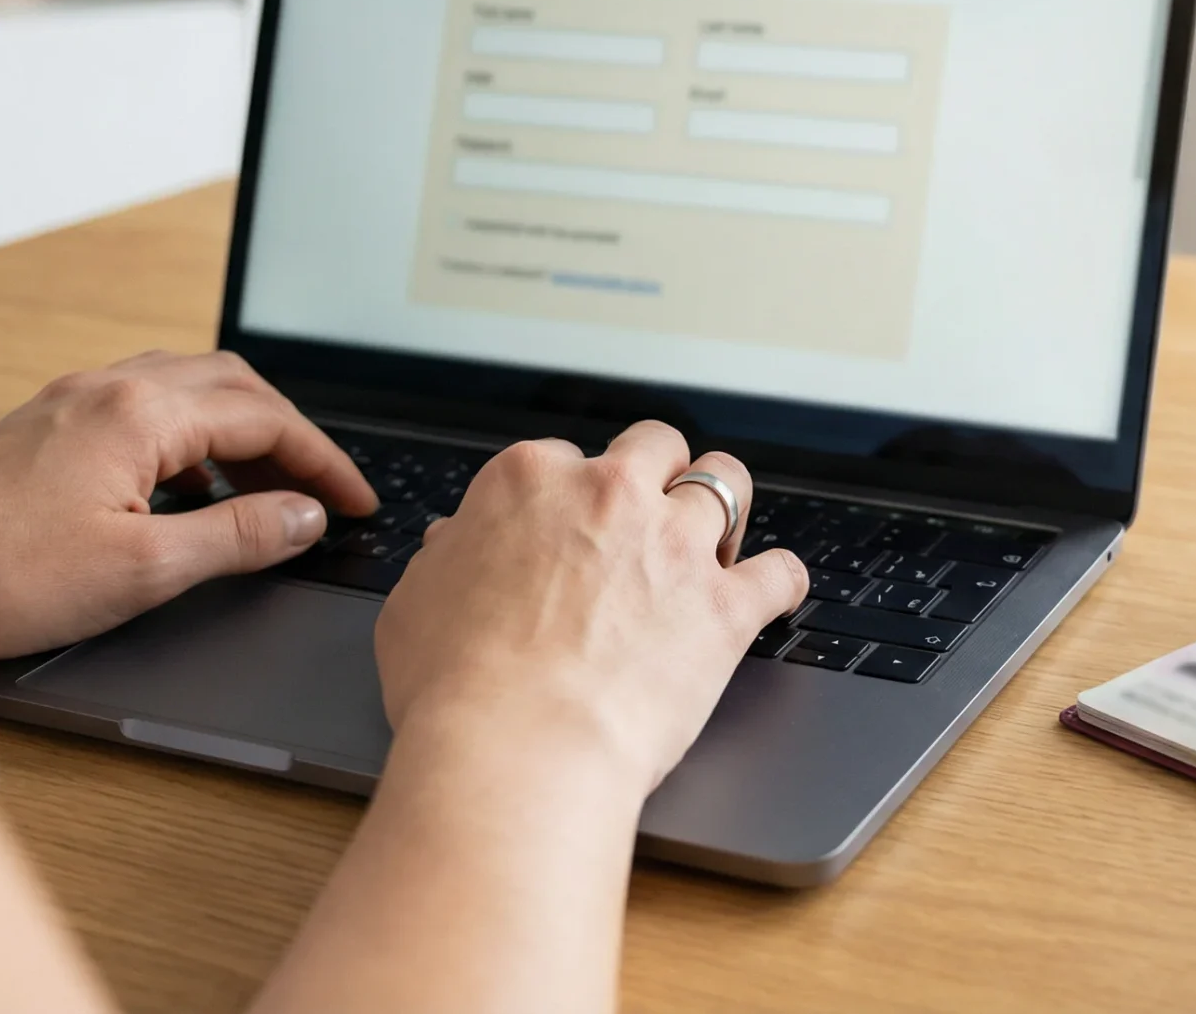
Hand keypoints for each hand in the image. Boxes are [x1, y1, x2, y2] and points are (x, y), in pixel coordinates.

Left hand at [0, 350, 378, 658]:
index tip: (358, 502)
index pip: (266, 418)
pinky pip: (146, 403)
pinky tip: (192, 482)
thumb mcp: (142, 571)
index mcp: (139, 413)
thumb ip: (237, 537)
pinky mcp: (46, 422)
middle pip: (234, 384)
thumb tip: (304, 516)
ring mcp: (71, 399)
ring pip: (188, 386)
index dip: (324, 462)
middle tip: (323, 491)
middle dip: (291, 434)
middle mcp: (107, 388)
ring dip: (242, 426)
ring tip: (270, 484)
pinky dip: (193, 432)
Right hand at [372, 421, 807, 799]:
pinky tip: (774, 595)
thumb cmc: (452, 689)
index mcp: (528, 482)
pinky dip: (781, 583)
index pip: (563, 459)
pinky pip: (780, 572)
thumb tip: (455, 544)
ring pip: (727, 483)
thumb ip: (446, 561)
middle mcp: (608, 495)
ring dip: (726, 508)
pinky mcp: (725, 605)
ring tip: (718, 540)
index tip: (572, 529)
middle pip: (654, 447)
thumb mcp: (415, 606)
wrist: (514, 749)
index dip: (570, 498)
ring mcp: (675, 546)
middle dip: (656, 478)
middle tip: (649, 522)